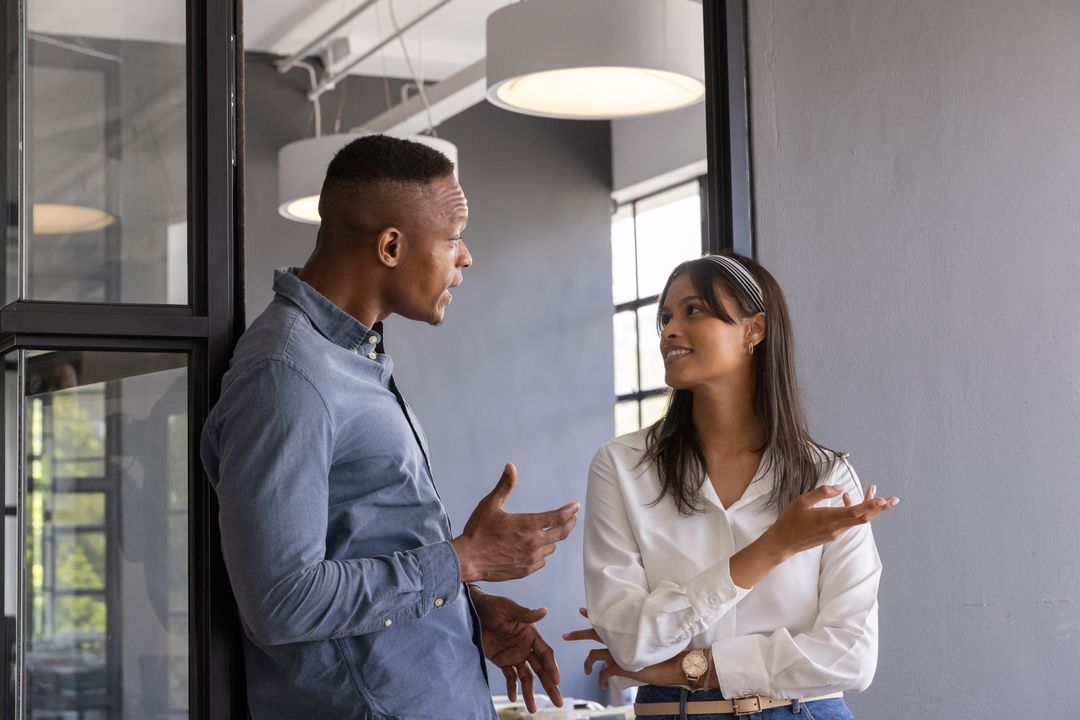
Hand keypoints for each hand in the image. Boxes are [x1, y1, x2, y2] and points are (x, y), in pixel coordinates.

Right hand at [452, 463, 578, 581]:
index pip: (557, 517)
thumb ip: (504, 485)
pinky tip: (536, 548)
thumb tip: (510, 466)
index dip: (569, 510)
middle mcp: (533, 542)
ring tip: (551, 531)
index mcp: (527, 524)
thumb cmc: (477, 530)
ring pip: (552, 547)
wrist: (468, 559)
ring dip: (553, 538)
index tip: (575, 505)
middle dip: (569, 522)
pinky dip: (542, 552)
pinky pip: (542, 560)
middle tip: (573, 516)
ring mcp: (531, 558)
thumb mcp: (490, 504)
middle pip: (561, 532)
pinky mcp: (526, 570)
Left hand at [470, 587, 562, 712]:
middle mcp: (525, 647)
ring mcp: (514, 655)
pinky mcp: (501, 660)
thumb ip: (525, 614)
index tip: (557, 681)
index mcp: (531, 635)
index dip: (552, 667)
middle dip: (550, 686)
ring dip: (530, 693)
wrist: (471, 611)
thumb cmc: (492, 606)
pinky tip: (513, 698)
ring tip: (532, 709)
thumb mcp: (508, 608)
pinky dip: (512, 687)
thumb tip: (544, 611)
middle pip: (541, 670)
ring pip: (526, 677)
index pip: (545, 654)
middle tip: (558, 702)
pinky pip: (510, 676)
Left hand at [565, 608, 682, 689]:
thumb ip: (632, 643)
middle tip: (566, 635)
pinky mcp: (620, 666)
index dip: (592, 615)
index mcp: (625, 632)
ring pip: (593, 656)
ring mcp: (617, 652)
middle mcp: (618, 640)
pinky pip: (603, 673)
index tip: (582, 610)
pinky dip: (601, 679)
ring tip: (585, 671)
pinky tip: (602, 684)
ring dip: (587, 664)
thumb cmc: (664, 653)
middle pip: (592, 633)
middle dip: (578, 634)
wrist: (672, 664)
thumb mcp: (646, 643)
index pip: (604, 620)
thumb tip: (623, 649)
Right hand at [767, 483, 899, 557]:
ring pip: (857, 519)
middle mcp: (835, 528)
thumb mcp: (802, 501)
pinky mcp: (833, 535)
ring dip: (867, 507)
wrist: (783, 543)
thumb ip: (822, 492)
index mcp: (827, 518)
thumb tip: (840, 487)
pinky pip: (848, 521)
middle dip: (880, 508)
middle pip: (864, 518)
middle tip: (894, 500)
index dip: (870, 505)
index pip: (855, 512)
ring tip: (873, 491)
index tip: (883, 499)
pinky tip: (845, 498)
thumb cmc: (790, 520)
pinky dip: (853, 510)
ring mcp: (835, 533)